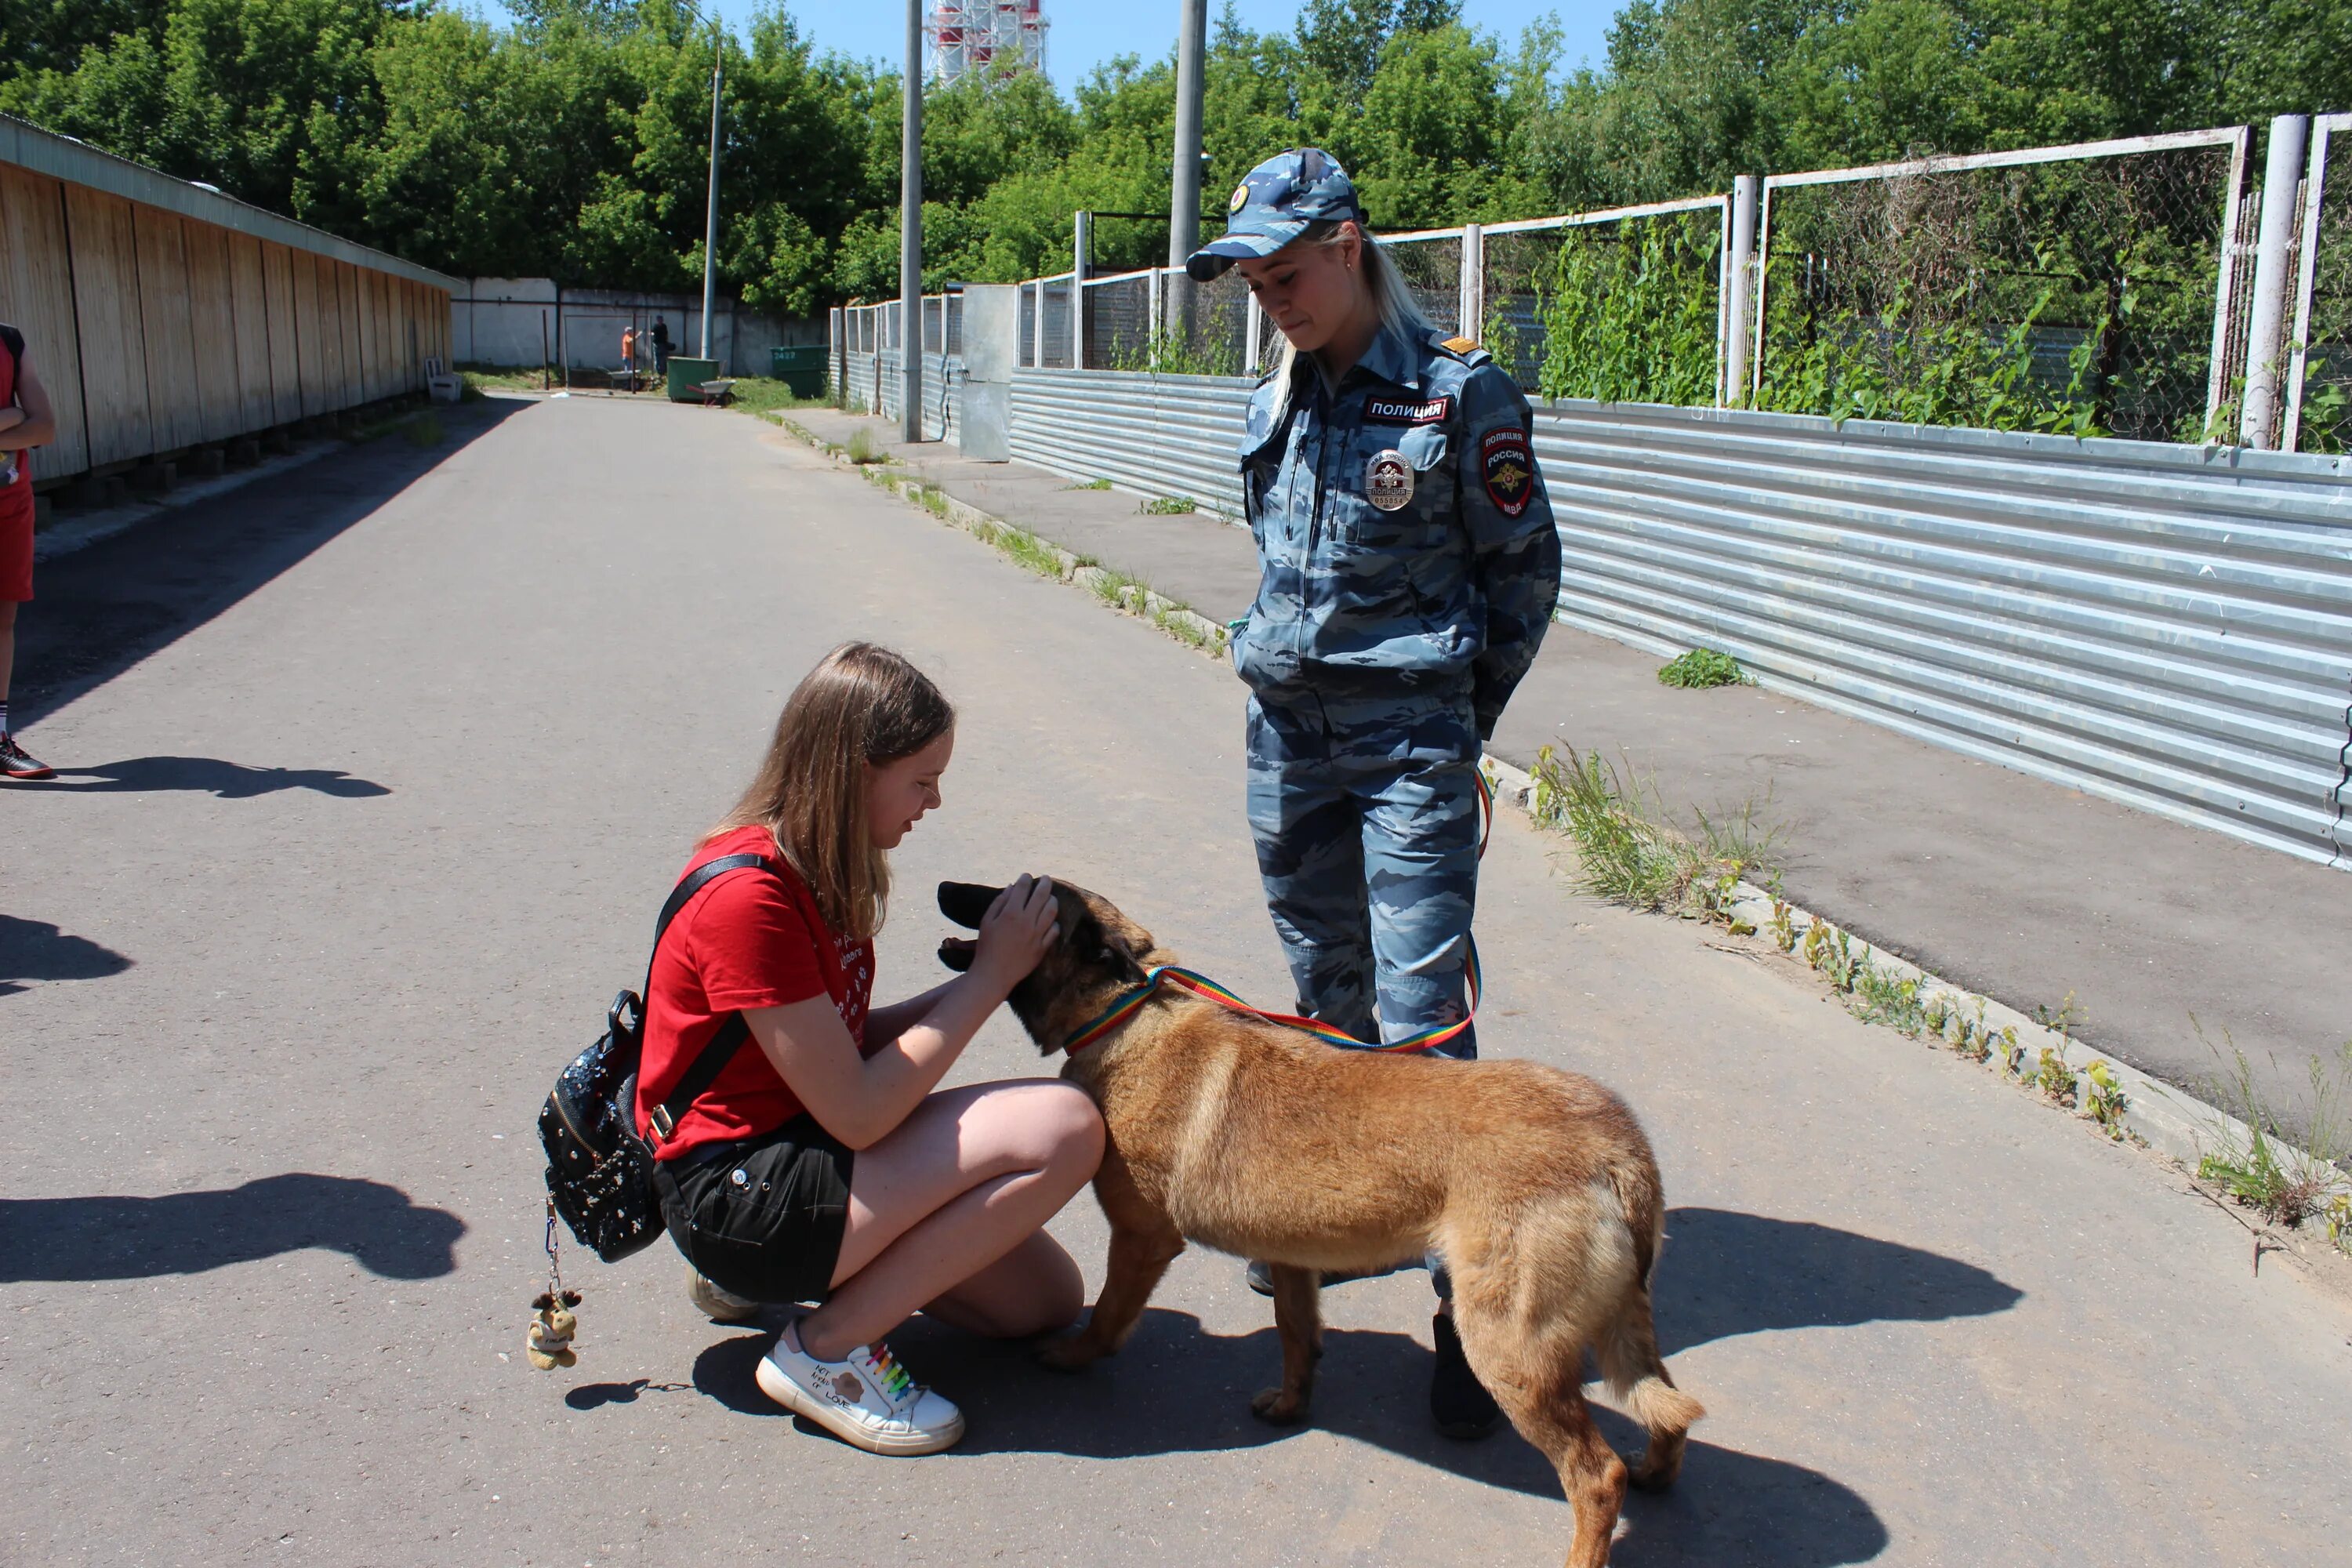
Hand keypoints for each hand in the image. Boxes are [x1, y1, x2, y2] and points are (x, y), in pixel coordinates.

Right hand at [971, 875, 1058, 990]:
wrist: (993, 974)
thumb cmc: (986, 947)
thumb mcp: (986, 921)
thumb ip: (999, 902)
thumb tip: (1012, 887)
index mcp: (1011, 913)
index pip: (1023, 888)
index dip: (1025, 879)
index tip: (1026, 876)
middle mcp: (1026, 922)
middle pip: (1042, 895)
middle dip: (1045, 883)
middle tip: (1046, 878)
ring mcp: (1037, 935)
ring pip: (1052, 911)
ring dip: (1052, 900)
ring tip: (1050, 897)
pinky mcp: (1042, 948)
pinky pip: (1054, 930)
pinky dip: (1053, 922)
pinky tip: (1050, 920)